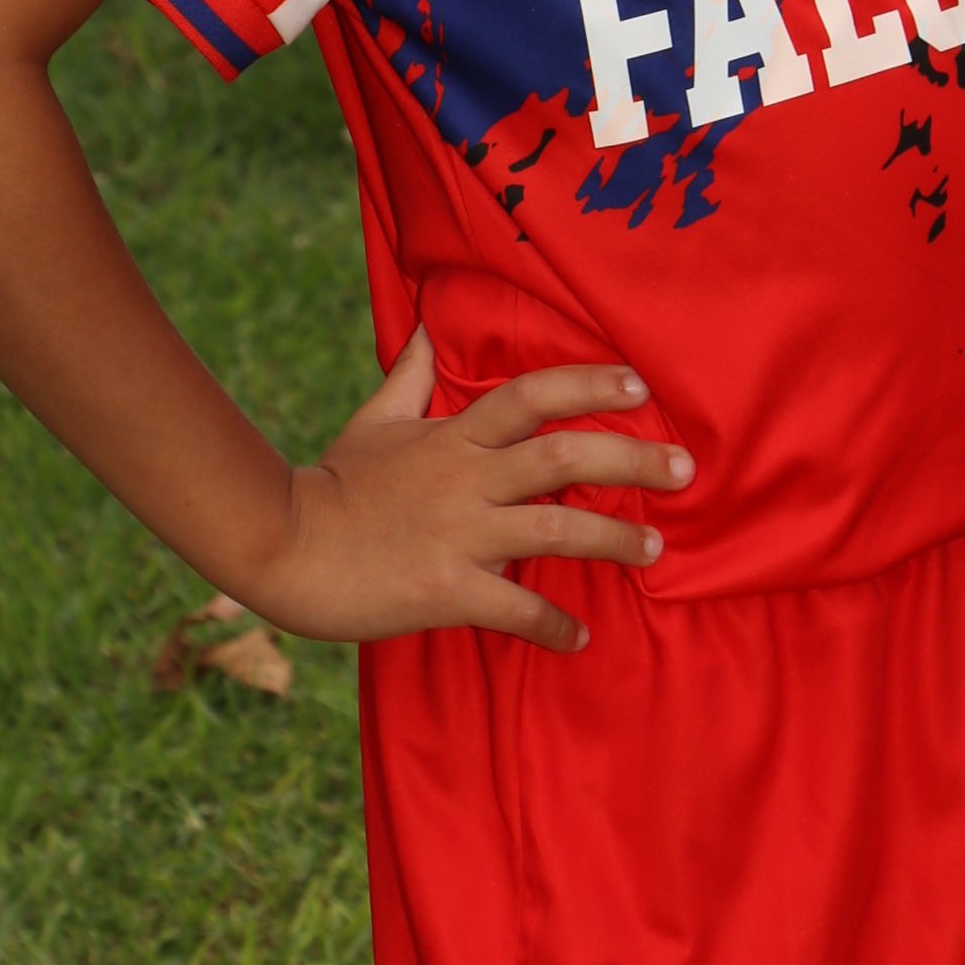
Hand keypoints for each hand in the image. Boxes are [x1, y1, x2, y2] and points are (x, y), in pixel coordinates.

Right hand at [248, 329, 692, 650]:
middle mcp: (463, 479)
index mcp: (452, 437)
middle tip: (684, 471)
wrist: (280, 547)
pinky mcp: (443, 589)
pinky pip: (513, 609)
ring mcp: (456, 535)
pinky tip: (577, 638)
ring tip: (654, 552)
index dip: (587, 385)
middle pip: (561, 458)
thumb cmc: (332, 486)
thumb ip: (412, 377)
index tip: (640, 387)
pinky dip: (552, 626)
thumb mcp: (373, 421)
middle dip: (630, 461)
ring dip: (612, 542)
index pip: (530, 396)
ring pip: (553, 532)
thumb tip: (430, 326)